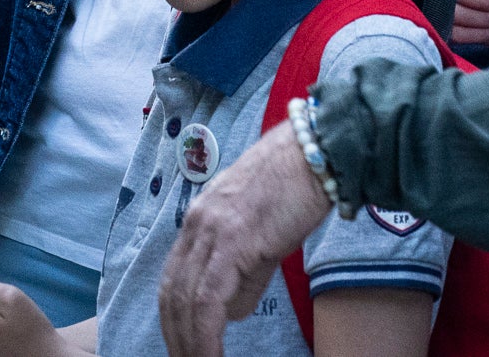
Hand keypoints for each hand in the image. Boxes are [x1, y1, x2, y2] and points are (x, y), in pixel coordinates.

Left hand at [160, 122, 330, 356]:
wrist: (316, 152)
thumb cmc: (297, 187)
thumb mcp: (263, 235)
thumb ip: (244, 273)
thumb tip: (230, 312)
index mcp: (200, 221)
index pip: (174, 280)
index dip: (175, 320)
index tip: (183, 347)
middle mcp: (196, 225)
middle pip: (172, 295)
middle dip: (176, 338)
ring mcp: (211, 231)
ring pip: (186, 302)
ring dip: (190, 344)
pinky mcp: (232, 240)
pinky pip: (208, 300)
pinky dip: (205, 335)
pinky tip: (211, 356)